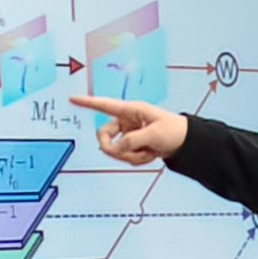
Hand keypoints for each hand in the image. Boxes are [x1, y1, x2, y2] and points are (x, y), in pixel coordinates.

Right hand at [72, 95, 188, 164]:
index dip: (88, 102)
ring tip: (149, 153)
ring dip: (131, 156)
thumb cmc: (174, 131)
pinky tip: (150, 155)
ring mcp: (129, 134)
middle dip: (114, 149)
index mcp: (131, 110)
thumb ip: (133, 141)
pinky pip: (125, 157)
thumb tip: (117, 147)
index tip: (72, 98)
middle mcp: (127, 121)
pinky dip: (137, 159)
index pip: (105, 105)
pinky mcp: (133, 145)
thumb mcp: (154, 135)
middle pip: (104, 136)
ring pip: (115, 150)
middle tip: (126, 155)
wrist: (185, 143)